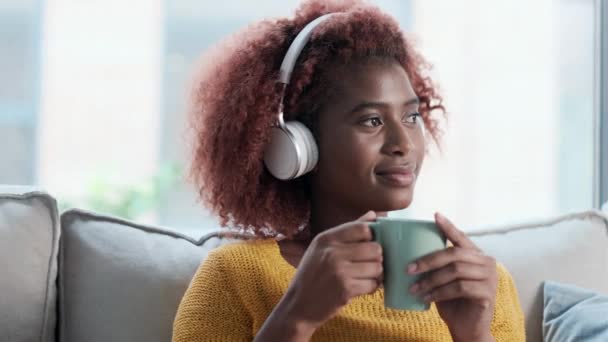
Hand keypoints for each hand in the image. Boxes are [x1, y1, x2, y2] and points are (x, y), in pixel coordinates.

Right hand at [281, 210, 382, 331]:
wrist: (299, 305)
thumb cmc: (312, 274)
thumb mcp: (322, 248)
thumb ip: (348, 231)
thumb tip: (372, 215)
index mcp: (326, 238)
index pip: (363, 228)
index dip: (372, 236)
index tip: (369, 245)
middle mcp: (332, 252)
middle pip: (375, 248)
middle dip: (376, 258)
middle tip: (368, 264)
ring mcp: (339, 271)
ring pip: (377, 267)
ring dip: (375, 274)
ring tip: (364, 277)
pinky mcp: (346, 290)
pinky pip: (373, 284)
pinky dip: (371, 287)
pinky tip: (361, 288)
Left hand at [406, 213, 497, 340]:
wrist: (467, 329)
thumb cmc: (453, 302)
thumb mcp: (443, 280)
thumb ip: (438, 266)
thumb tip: (410, 254)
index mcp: (476, 255)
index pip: (461, 237)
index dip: (448, 227)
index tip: (435, 216)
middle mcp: (486, 263)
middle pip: (454, 255)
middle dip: (428, 261)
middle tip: (408, 269)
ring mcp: (490, 277)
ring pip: (455, 272)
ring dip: (430, 280)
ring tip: (414, 288)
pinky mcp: (487, 293)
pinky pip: (459, 288)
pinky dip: (439, 292)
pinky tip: (427, 298)